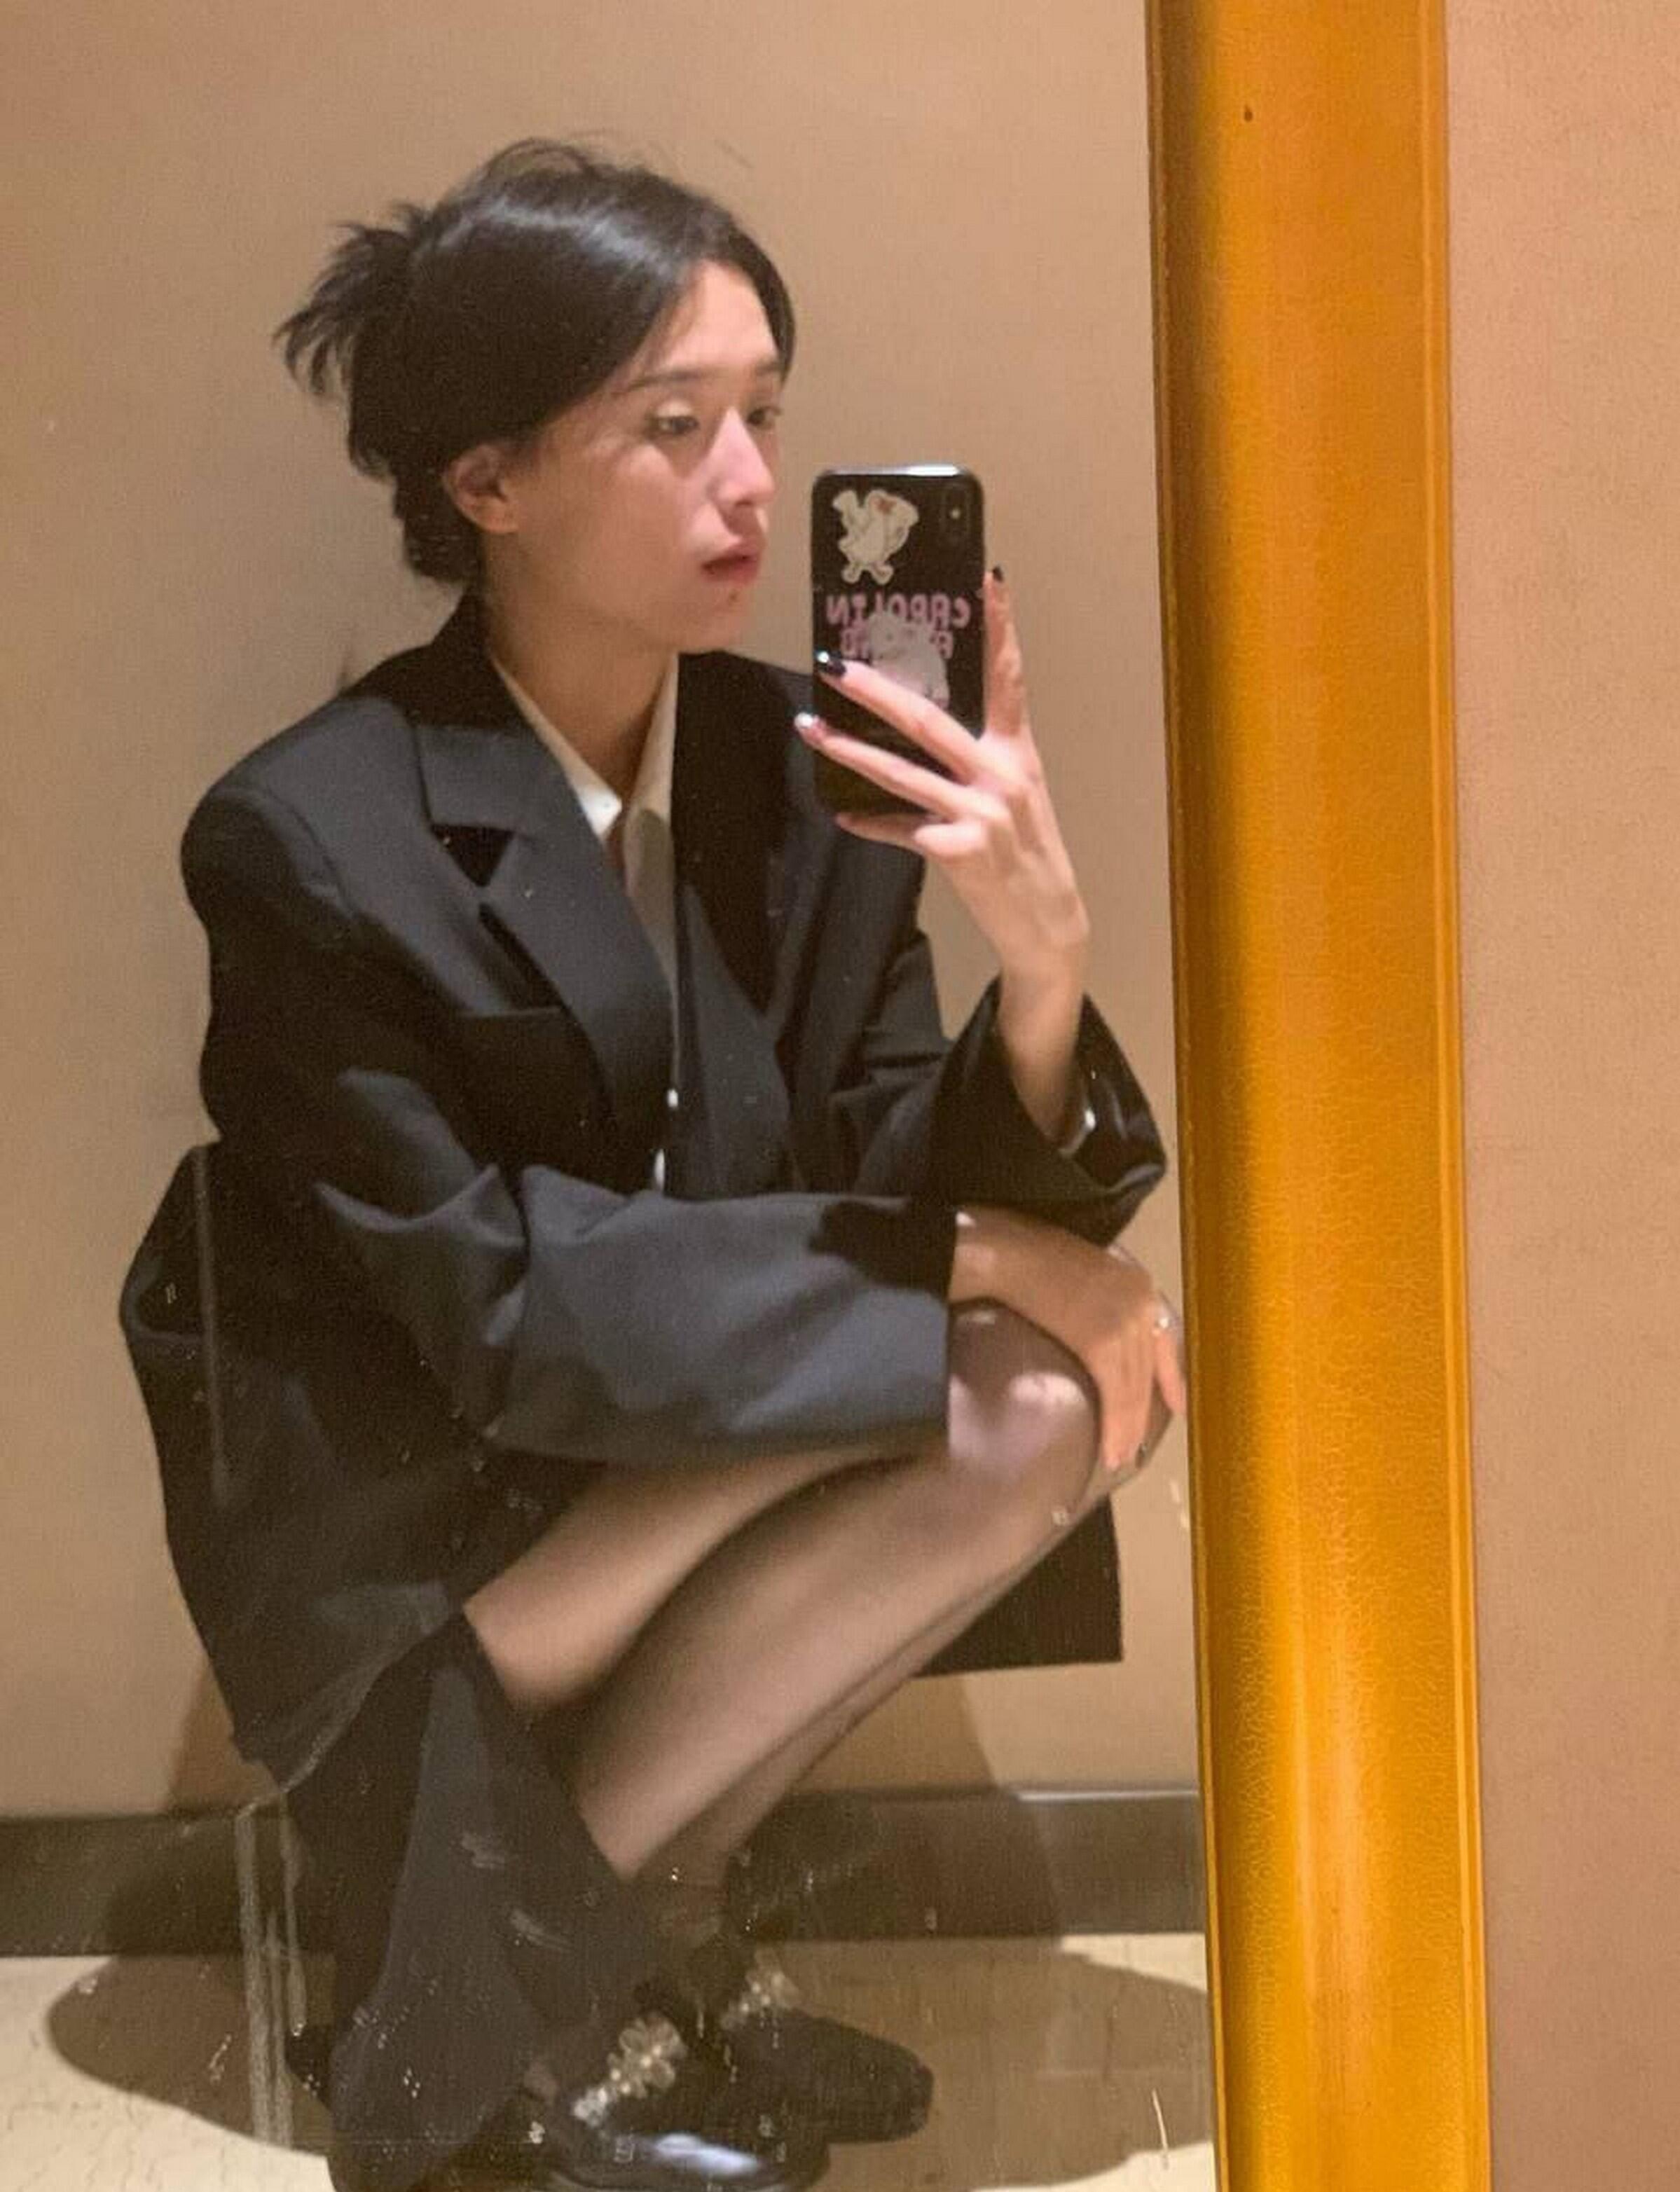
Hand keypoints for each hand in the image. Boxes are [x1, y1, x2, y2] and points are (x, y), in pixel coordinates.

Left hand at [796, 571, 1090, 991]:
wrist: (1047, 925)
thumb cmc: (1026, 855)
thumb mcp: (1015, 798)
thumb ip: (978, 761)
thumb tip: (918, 731)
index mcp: (1018, 753)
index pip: (1008, 678)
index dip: (999, 627)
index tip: (986, 577)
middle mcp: (1001, 774)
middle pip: (927, 718)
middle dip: (875, 689)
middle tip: (834, 664)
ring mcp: (980, 812)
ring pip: (898, 771)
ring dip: (847, 749)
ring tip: (809, 727)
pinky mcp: (957, 850)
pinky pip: (898, 829)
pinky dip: (869, 822)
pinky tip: (841, 813)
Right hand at [952, 1208, 1187, 1473]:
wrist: (1010, 1254)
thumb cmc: (1033, 1260)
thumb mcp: (1086, 1276)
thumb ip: (1104, 1304)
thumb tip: (1098, 1339)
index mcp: (1141, 1285)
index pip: (1166, 1340)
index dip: (1173, 1378)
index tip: (1179, 1405)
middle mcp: (1142, 1302)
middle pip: (1147, 1372)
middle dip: (1143, 1415)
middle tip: (1132, 1448)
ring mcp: (1126, 1321)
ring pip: (1134, 1387)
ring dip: (1128, 1429)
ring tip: (1118, 1457)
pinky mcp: (1104, 1341)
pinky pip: (1116, 1392)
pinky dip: (1115, 1423)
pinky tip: (1110, 1445)